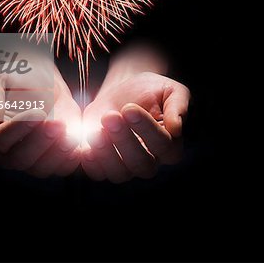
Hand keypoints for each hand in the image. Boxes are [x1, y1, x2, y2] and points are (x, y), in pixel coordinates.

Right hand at [0, 59, 81, 177]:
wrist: (45, 83)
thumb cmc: (18, 79)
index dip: (19, 128)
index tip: (38, 112)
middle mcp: (6, 152)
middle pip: (19, 159)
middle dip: (40, 141)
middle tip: (57, 122)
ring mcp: (30, 159)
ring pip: (39, 168)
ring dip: (56, 151)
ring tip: (67, 129)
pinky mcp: (52, 159)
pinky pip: (61, 168)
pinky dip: (70, 158)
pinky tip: (76, 140)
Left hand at [82, 68, 189, 182]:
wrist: (123, 90)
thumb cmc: (150, 90)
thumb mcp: (170, 90)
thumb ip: (177, 106)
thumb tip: (177, 128)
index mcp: (170, 145)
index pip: (163, 145)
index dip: (146, 129)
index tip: (129, 109)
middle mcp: (150, 161)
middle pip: (141, 163)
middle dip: (123, 140)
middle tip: (111, 117)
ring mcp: (126, 166)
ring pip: (119, 173)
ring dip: (106, 153)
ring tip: (97, 130)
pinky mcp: (103, 163)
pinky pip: (98, 173)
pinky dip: (91, 163)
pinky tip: (85, 147)